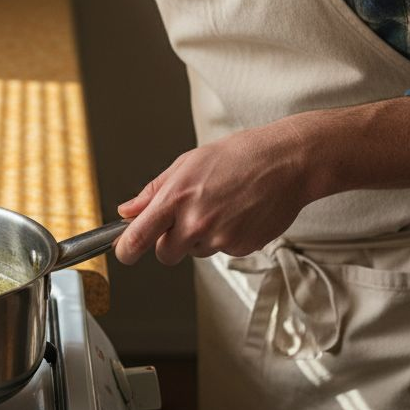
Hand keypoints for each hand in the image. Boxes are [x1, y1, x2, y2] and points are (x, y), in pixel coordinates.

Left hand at [113, 118, 314, 264]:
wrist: (286, 162)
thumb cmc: (239, 156)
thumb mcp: (187, 163)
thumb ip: (154, 191)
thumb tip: (128, 211)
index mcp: (177, 198)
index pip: (138, 237)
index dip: (126, 250)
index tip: (124, 252)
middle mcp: (196, 222)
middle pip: (166, 254)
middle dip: (169, 242)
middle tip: (185, 218)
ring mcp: (220, 238)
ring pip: (195, 251)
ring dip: (200, 237)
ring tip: (220, 206)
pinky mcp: (241, 247)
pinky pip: (222, 250)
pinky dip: (225, 237)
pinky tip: (237, 213)